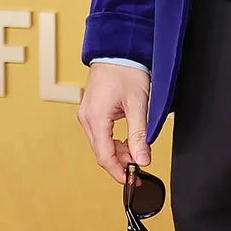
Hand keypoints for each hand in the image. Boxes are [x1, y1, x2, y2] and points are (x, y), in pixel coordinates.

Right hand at [78, 63, 151, 185]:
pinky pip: (101, 133)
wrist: (118, 48)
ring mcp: (87, 114)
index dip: (120, 172)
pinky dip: (115, 141)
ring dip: (120, 151)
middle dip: (122, 162)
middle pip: (102, 152)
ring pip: (102, 144)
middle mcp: (86, 118)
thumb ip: (140, 135)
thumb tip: (143, 160)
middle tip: (142, 166)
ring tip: (139, 150)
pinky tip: (130, 139)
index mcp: (95, 118)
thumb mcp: (139, 104)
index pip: (105, 157)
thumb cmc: (127, 70)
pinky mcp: (92, 110)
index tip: (134, 181)